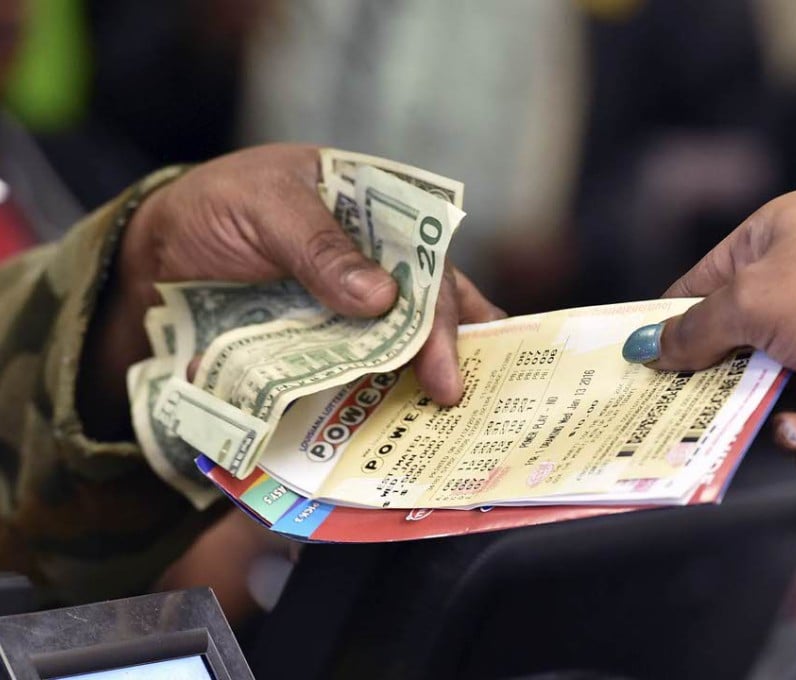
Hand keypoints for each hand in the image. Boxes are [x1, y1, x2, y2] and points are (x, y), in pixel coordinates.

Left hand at [79, 144, 503, 439]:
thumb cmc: (213, 208)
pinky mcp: (320, 347)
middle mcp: (376, 263)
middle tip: (450, 398)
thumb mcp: (263, 206)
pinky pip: (349, 374)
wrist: (153, 254)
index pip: (428, 261)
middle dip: (442, 352)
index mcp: (377, 212)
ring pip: (397, 348)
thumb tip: (383, 299)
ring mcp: (350, 310)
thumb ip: (318, 247)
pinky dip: (364, 401)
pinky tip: (381, 428)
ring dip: (414, 383)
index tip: (444, 362)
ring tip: (437, 423)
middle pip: (427, 309)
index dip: (443, 310)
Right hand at [623, 191, 795, 483]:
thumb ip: (694, 331)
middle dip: (725, 387)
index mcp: (773, 238)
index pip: (701, 285)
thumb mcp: (754, 303)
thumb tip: (649, 346)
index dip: (669, 327)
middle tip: (698, 419)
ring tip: (789, 434)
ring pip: (778, 389)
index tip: (641, 367)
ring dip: (778, 420)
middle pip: (736, 345)